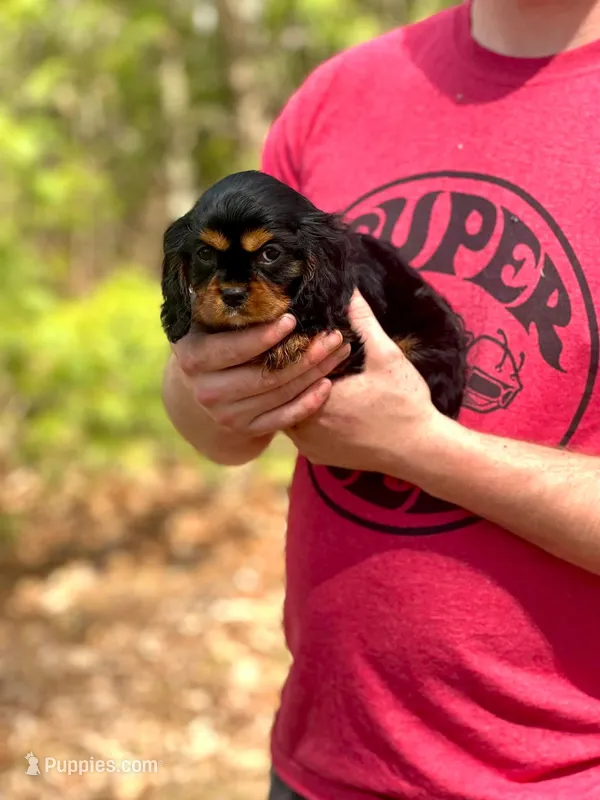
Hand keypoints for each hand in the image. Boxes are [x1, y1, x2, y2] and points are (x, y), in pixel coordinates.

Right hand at [171, 315, 350, 436]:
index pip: (231, 349)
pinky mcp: (246, 429)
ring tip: (338, 352)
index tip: (292, 319)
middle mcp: (205, 391)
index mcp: (193, 358)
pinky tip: (327, 384)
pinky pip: (283, 419)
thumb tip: (255, 267)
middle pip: (264, 375)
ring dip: (313, 374)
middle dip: (303, 355)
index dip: (263, 336)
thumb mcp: (209, 320)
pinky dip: (308, 403)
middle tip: (332, 335)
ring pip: (279, 395)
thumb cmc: (214, 338)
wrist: (203, 383)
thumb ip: (226, 302)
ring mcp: (225, 415)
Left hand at [286, 291, 451, 479]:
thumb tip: (349, 289)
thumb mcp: (386, 356)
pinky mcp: (317, 456)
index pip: (288, 369)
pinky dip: (302, 414)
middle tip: (292, 350)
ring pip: (287, 412)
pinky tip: (311, 396)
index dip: (289, 350)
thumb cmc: (405, 402)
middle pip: (282, 392)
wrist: (419, 450)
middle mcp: (305, 427)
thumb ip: (363, 322)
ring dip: (292, 393)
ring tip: (299, 370)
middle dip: (288, 371)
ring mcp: (309, 445)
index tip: (294, 335)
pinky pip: (298, 431)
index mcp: (317, 399)